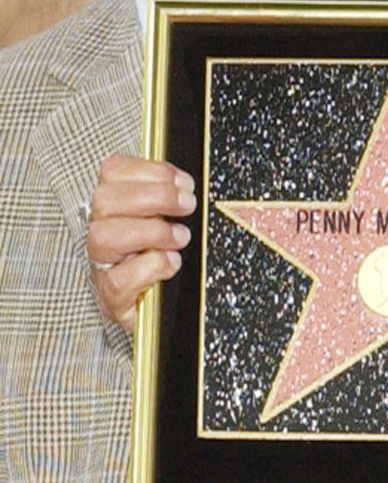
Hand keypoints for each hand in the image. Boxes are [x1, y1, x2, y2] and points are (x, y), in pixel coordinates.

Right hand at [86, 154, 193, 329]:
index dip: (149, 171)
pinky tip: (171, 263)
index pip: (113, 172)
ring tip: (180, 238)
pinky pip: (116, 280)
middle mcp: (106, 235)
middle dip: (153, 197)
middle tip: (186, 205)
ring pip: (103, 237)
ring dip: (150, 232)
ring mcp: (104, 268)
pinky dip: (149, 267)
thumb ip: (178, 197)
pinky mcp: (113, 301)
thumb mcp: (182, 221)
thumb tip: (190, 183)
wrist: (180, 312)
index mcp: (120, 209)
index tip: (183, 183)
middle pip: (104, 200)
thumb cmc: (181, 261)